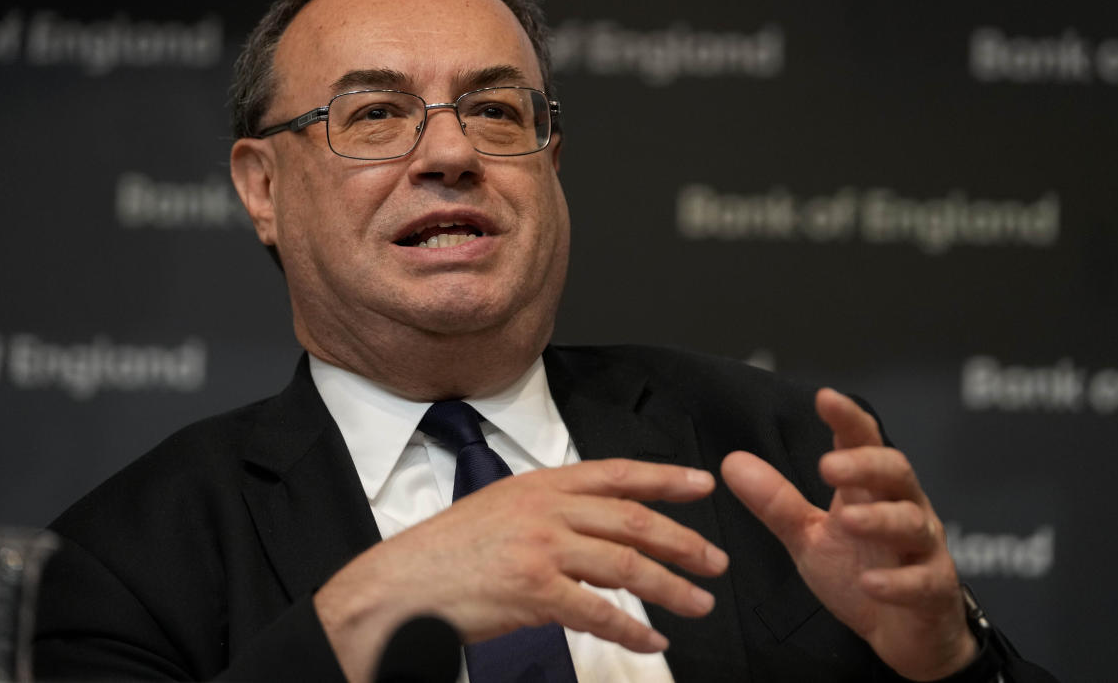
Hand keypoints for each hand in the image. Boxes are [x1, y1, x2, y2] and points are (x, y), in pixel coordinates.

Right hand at [315, 458, 727, 682]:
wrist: (401, 585)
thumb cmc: (448, 552)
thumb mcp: (502, 509)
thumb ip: (552, 512)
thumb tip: (600, 529)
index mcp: (541, 484)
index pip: (617, 473)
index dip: (665, 477)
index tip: (702, 484)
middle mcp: (546, 509)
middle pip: (633, 520)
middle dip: (683, 540)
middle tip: (715, 559)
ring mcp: (541, 548)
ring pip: (626, 565)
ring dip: (671, 587)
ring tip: (699, 603)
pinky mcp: (534, 591)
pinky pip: (598, 613)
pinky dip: (632, 631)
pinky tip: (651, 642)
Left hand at [721, 388, 975, 681]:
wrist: (904, 632)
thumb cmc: (860, 571)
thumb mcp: (809, 537)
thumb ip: (776, 502)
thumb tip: (732, 462)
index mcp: (870, 489)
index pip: (863, 442)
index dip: (847, 419)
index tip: (824, 397)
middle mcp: (902, 508)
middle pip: (895, 472)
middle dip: (864, 465)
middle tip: (828, 466)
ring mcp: (923, 548)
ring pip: (911, 523)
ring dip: (880, 520)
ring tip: (848, 521)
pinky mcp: (934, 590)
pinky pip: (922, 581)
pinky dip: (898, 582)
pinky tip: (871, 584)